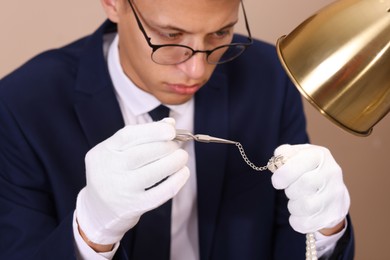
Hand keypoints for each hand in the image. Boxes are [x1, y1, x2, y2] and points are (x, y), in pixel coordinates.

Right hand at [76, 118, 189, 244]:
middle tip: (177, 145)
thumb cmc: (114, 174)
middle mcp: (109, 170)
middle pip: (143, 153)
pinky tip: (183, 172)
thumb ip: (141, 136)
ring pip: (154, 172)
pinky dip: (177, 180)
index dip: (152, 130)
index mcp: (103, 152)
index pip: (127, 135)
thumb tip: (170, 124)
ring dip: (174, 161)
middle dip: (167, 146)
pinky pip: (161, 192)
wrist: (99, 210)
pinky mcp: (135, 206)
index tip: (171, 130)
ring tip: (182, 156)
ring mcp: (122, 190)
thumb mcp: (117, 152)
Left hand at [271, 144, 349, 233]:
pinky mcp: (334, 213)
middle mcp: (331, 173)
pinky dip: (297, 221)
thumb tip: (279, 156)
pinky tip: (298, 215)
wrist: (332, 190)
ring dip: (293, 206)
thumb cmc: (308, 170)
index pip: (300, 163)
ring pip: (306, 205)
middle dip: (290, 190)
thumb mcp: (298, 156)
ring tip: (295, 202)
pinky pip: (308, 223)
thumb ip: (285, 153)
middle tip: (290, 191)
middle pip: (304, 184)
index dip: (284, 174)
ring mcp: (335, 194)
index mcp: (320, 155)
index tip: (277, 182)